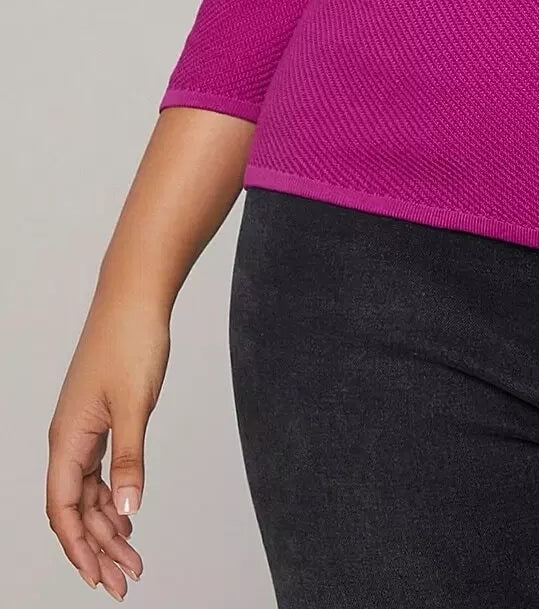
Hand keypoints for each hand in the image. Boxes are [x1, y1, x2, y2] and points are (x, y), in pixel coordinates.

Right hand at [47, 294, 165, 595]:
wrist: (135, 297)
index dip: (80, 549)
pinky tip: (128, 515)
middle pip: (75, 509)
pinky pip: (98, 471)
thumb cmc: (131, 341)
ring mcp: (83, 428)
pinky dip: (112, 497)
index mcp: (67, 439)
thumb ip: (130, 460)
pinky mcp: (99, 418)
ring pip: (87, 493)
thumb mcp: (136, 405)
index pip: (63, 511)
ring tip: (133, 557)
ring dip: (108, 526)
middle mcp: (68, 439)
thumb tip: (127, 512)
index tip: (100, 580)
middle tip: (125, 580)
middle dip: (98, 548)